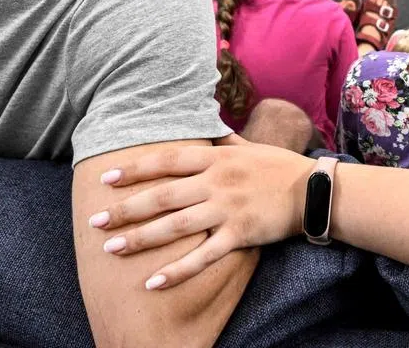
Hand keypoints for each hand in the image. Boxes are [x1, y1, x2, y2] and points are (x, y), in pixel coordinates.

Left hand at [87, 142, 313, 290]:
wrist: (314, 191)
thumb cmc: (279, 167)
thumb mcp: (250, 146)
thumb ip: (225, 138)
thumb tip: (208, 125)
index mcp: (216, 158)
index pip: (167, 161)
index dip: (135, 169)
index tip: (106, 177)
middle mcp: (217, 182)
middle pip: (162, 195)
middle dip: (125, 209)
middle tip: (95, 221)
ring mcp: (227, 209)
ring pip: (175, 226)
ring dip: (140, 238)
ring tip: (111, 249)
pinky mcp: (240, 234)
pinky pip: (203, 256)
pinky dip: (177, 271)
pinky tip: (153, 283)